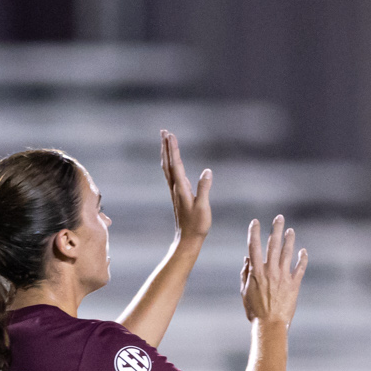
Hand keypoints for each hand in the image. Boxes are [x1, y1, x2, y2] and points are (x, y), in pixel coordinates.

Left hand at [159, 129, 211, 244]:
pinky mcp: (178, 194)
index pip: (176, 164)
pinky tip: (172, 161)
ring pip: (168, 167)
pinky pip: (171, 174)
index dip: (174, 149)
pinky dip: (170, 163)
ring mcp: (176, 191)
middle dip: (166, 146)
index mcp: (181, 189)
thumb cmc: (197, 225)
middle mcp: (175, 188)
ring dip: (166, 153)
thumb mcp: (203, 208)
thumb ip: (204, 189)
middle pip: (168, 163)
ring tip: (165, 140)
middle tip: (164, 131)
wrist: (188, 240)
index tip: (170, 135)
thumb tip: (207, 171)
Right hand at [240, 215, 307, 326]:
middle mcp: (270, 271)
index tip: (255, 221)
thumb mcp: (244, 292)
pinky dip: (302, 259)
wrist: (270, 324)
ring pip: (287, 253)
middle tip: (279, 217)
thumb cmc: (254, 310)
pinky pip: (300, 268)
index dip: (254, 232)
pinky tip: (304, 251)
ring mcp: (283, 276)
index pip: (254, 247)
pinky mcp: (294, 284)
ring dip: (289, 240)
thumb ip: (245, 273)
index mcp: (256, 272)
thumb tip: (247, 258)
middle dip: (276, 229)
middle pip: (273, 245)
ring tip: (290, 231)